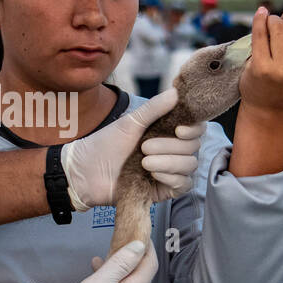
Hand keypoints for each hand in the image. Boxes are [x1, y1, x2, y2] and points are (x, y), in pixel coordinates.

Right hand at [50, 240, 156, 282]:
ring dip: (119, 282)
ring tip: (97, 269)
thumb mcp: (100, 281)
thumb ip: (121, 262)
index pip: (150, 267)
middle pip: (140, 282)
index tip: (140, 238)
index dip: (148, 250)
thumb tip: (140, 246)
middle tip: (115, 251)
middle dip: (131, 265)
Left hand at [60, 87, 204, 211]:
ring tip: (145, 162)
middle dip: (171, 147)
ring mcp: (169, 170)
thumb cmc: (106, 144)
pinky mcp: (165, 189)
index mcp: (166, 132)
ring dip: (169, 162)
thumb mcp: (130, 122)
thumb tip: (176, 93)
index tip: (179, 129)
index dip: (193, 128)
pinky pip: (183, 184)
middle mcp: (172, 150)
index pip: (195, 129)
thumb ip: (154, 108)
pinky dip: (171, 177)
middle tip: (144, 147)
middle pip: (193, 147)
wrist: (87, 172)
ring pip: (190, 165)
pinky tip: (153, 174)